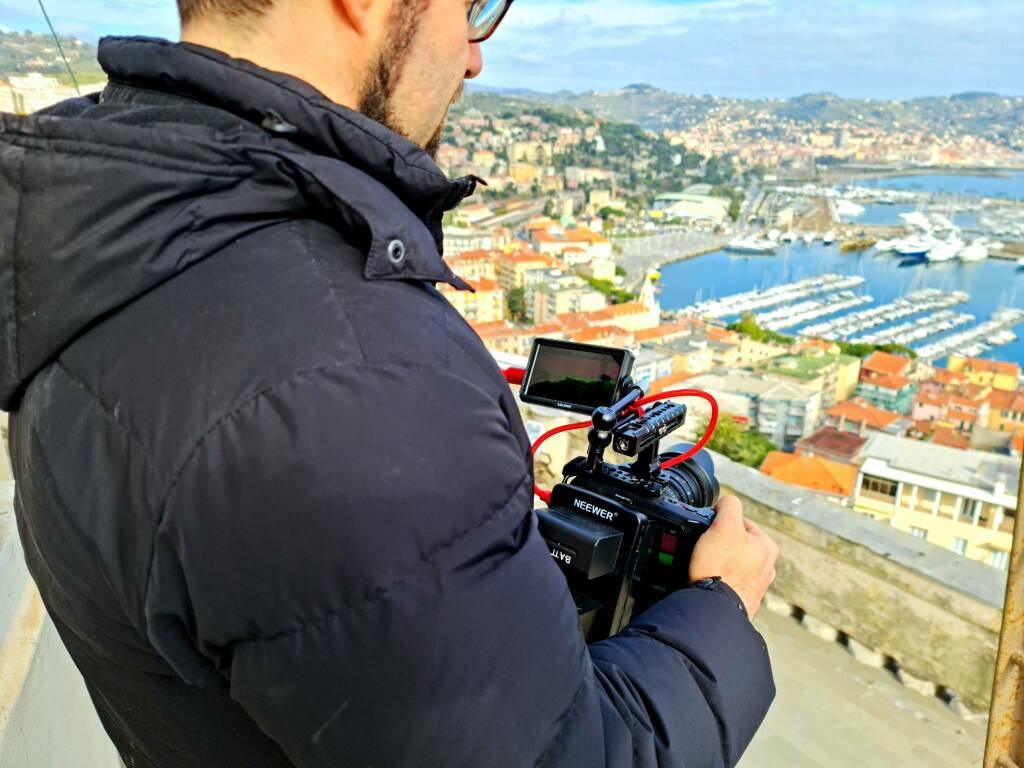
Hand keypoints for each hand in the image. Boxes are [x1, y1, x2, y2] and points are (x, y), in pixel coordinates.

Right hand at [689, 495, 777, 619]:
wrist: (714, 608)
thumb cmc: (721, 568)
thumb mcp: (724, 525)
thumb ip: (729, 506)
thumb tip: (727, 503)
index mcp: (767, 546)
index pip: (741, 522)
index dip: (722, 523)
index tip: (710, 531)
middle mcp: (767, 567)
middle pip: (736, 543)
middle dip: (720, 545)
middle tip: (706, 550)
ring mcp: (756, 586)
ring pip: (732, 564)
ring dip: (719, 563)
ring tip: (707, 567)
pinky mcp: (743, 600)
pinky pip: (728, 582)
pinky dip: (718, 580)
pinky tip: (710, 581)